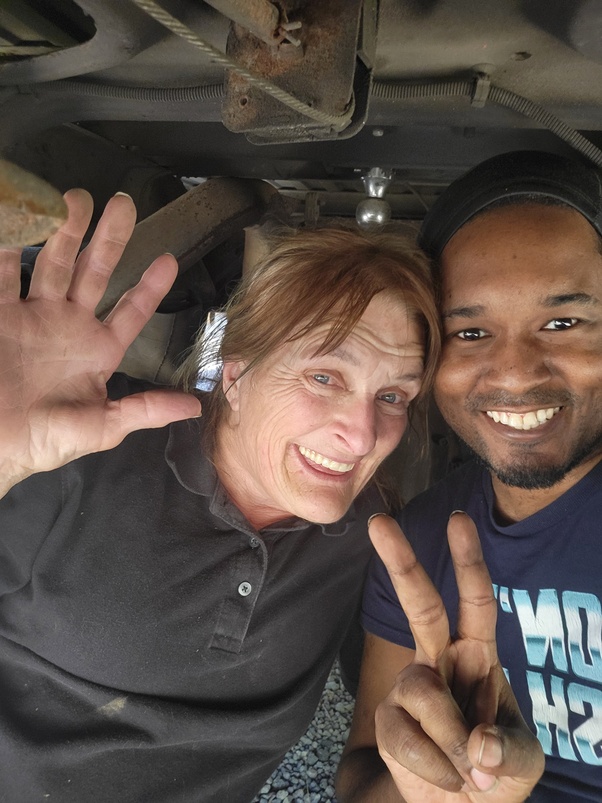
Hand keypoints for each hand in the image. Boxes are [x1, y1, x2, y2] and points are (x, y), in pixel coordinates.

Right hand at [0, 188, 201, 490]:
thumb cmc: (45, 440)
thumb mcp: (102, 427)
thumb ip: (146, 410)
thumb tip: (194, 406)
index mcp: (98, 350)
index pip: (131, 311)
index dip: (150, 287)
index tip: (170, 259)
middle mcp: (68, 324)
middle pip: (94, 272)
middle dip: (109, 239)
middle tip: (124, 205)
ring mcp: (32, 314)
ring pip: (53, 263)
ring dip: (64, 231)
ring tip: (76, 199)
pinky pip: (3, 273)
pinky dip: (8, 245)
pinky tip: (20, 217)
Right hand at [368, 512, 544, 801]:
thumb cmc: (496, 771)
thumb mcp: (522, 762)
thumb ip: (506, 752)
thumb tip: (476, 743)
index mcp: (478, 656)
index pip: (475, 601)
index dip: (468, 562)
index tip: (458, 521)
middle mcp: (440, 661)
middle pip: (420, 605)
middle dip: (402, 562)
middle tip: (380, 521)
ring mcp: (410, 689)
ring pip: (421, 690)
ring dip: (449, 737)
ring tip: (468, 770)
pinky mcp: (388, 721)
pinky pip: (404, 735)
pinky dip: (433, 765)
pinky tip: (446, 777)